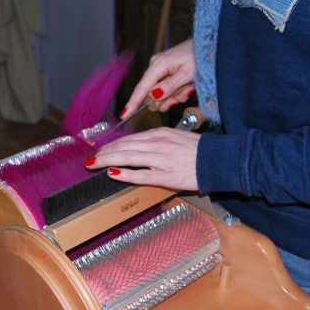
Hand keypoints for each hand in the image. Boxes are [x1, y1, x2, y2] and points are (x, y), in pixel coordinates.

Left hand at [85, 127, 199, 190]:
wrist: (220, 159)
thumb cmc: (199, 150)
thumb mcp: (176, 138)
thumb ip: (157, 141)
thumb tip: (139, 147)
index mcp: (160, 134)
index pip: (129, 139)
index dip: (112, 145)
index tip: (100, 150)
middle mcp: (158, 144)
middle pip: (124, 147)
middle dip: (104, 153)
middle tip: (90, 158)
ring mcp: (161, 159)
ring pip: (128, 157)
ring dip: (107, 160)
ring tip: (93, 164)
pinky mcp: (166, 175)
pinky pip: (141, 175)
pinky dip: (125, 174)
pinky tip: (112, 174)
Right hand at [120, 39, 195, 117]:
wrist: (208, 45)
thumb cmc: (200, 56)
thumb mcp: (188, 74)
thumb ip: (170, 86)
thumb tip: (153, 96)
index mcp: (158, 65)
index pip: (142, 88)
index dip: (133, 103)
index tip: (125, 114)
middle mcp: (155, 66)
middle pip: (152, 95)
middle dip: (168, 99)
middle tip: (184, 94)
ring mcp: (160, 69)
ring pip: (160, 94)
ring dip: (175, 95)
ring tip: (188, 87)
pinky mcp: (165, 71)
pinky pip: (166, 88)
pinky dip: (177, 91)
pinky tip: (186, 85)